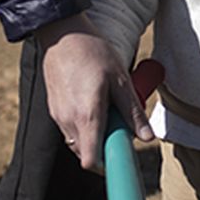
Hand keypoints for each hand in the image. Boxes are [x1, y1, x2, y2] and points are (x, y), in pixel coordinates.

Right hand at [37, 13, 153, 169]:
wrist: (61, 33)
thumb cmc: (92, 52)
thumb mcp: (120, 79)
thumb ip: (132, 112)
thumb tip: (147, 138)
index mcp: (87, 116)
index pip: (91, 161)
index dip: (108, 166)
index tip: (122, 158)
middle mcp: (68, 122)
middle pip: (86, 154)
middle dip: (104, 147)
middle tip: (120, 124)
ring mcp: (58, 117)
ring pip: (78, 143)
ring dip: (94, 136)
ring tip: (106, 108)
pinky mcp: (53, 110)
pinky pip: (70, 130)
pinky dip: (84, 126)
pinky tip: (93, 102)